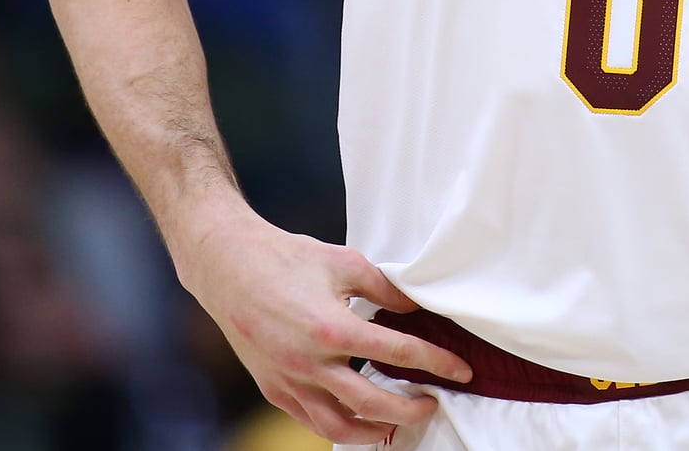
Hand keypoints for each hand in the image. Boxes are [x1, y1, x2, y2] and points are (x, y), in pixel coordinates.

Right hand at [175, 202, 472, 443]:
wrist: (228, 266)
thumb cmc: (287, 258)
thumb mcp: (346, 262)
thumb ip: (386, 289)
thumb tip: (418, 309)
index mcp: (333, 328)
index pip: (398, 354)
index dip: (436, 363)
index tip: (460, 370)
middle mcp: (310, 363)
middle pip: (373, 404)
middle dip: (411, 409)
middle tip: (433, 403)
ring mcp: (289, 381)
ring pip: (338, 427)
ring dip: (375, 431)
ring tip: (397, 423)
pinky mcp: (273, 388)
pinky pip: (311, 420)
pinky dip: (338, 427)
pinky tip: (357, 420)